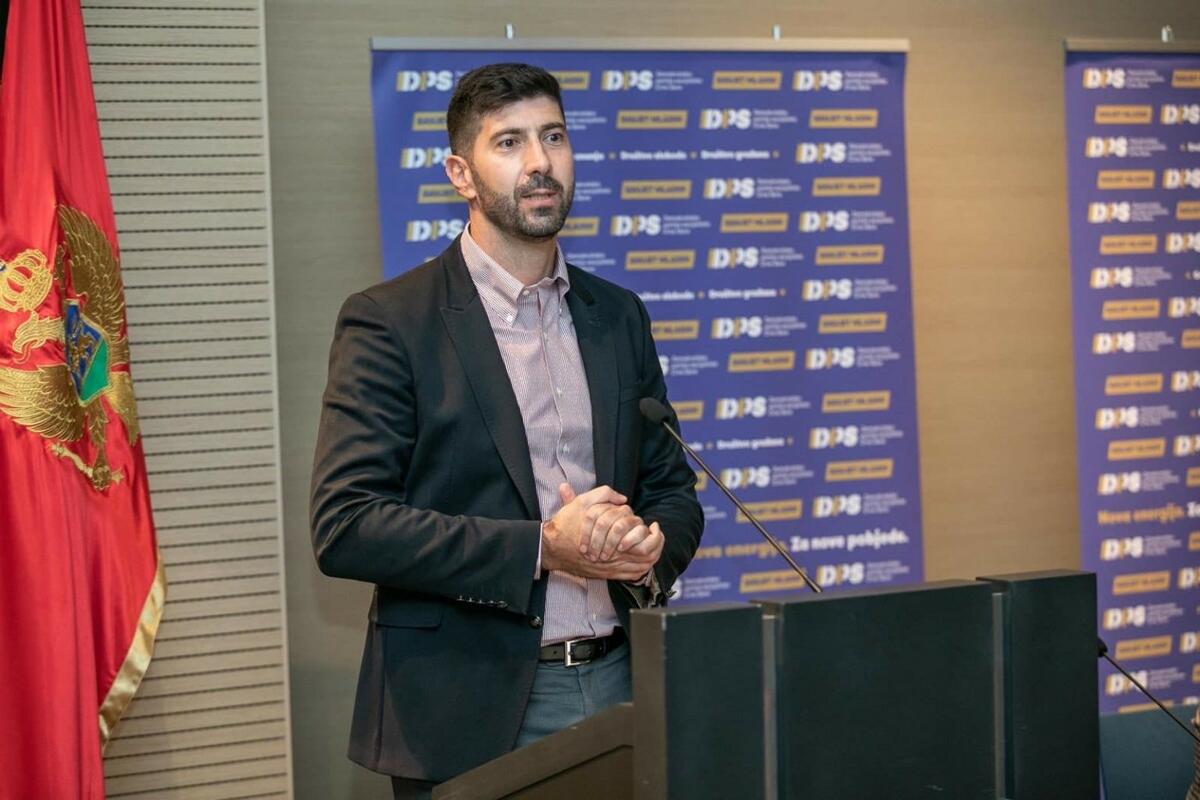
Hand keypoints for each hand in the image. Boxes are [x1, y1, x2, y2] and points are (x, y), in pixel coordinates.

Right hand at [542, 485, 662, 580]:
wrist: (550, 548)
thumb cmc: (566, 525)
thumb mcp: (582, 502)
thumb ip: (603, 495)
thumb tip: (623, 499)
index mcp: (610, 536)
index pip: (641, 539)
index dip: (652, 533)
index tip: (654, 525)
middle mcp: (612, 555)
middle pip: (645, 556)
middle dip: (656, 546)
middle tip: (657, 537)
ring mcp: (609, 567)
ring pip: (639, 567)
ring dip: (650, 559)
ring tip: (654, 548)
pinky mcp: (605, 574)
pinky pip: (629, 576)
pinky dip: (640, 570)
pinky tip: (643, 563)